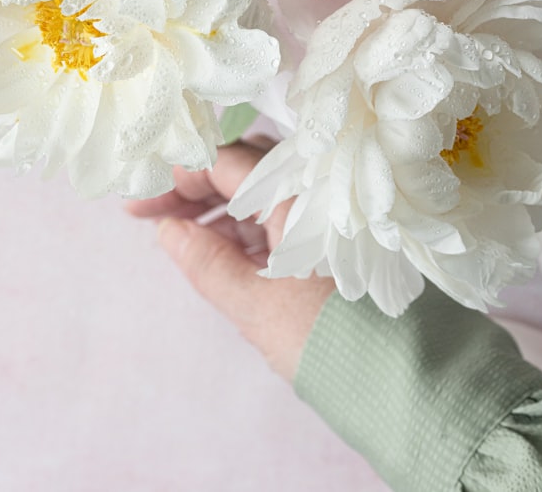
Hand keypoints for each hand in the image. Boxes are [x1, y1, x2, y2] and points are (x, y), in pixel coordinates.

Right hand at [126, 139, 335, 382]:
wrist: (402, 379)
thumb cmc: (328, 340)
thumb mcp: (255, 305)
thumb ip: (206, 262)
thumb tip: (168, 231)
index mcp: (298, 197)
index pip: (225, 163)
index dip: (177, 177)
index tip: (140, 203)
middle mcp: (315, 194)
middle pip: (242, 169)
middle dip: (192, 187)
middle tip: (150, 213)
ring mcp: (324, 216)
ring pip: (258, 192)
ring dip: (213, 206)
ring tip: (176, 233)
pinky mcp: (327, 242)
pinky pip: (275, 217)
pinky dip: (240, 226)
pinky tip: (214, 247)